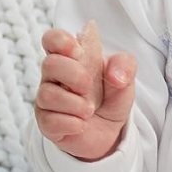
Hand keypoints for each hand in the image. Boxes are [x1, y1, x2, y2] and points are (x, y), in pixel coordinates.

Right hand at [34, 20, 137, 160]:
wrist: (110, 131)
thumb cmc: (110, 97)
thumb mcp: (125, 78)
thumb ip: (124, 65)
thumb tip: (115, 74)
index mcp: (71, 58)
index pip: (52, 39)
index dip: (61, 41)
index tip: (78, 52)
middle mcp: (54, 77)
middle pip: (49, 64)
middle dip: (75, 75)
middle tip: (89, 87)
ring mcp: (47, 100)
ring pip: (47, 95)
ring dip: (76, 104)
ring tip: (90, 110)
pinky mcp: (46, 123)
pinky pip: (50, 121)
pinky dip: (73, 123)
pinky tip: (82, 125)